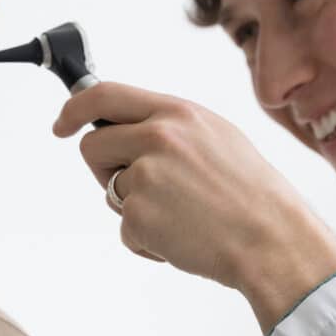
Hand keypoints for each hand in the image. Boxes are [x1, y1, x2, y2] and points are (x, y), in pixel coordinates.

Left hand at [53, 82, 335, 328]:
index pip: (105, 94)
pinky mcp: (138, 215)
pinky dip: (147, 241)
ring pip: (109, 191)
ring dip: (134, 208)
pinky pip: (125, 228)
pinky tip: (184, 239)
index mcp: (179, 113)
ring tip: (183, 216)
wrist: (273, 241)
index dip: (74, 108)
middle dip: (105, 169)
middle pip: (92, 146)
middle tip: (140, 188)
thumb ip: (171, 128)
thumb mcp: (216, 138)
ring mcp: (145, 176)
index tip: (61, 124)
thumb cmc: (251, 195)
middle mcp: (158, 137)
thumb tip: (126, 128)